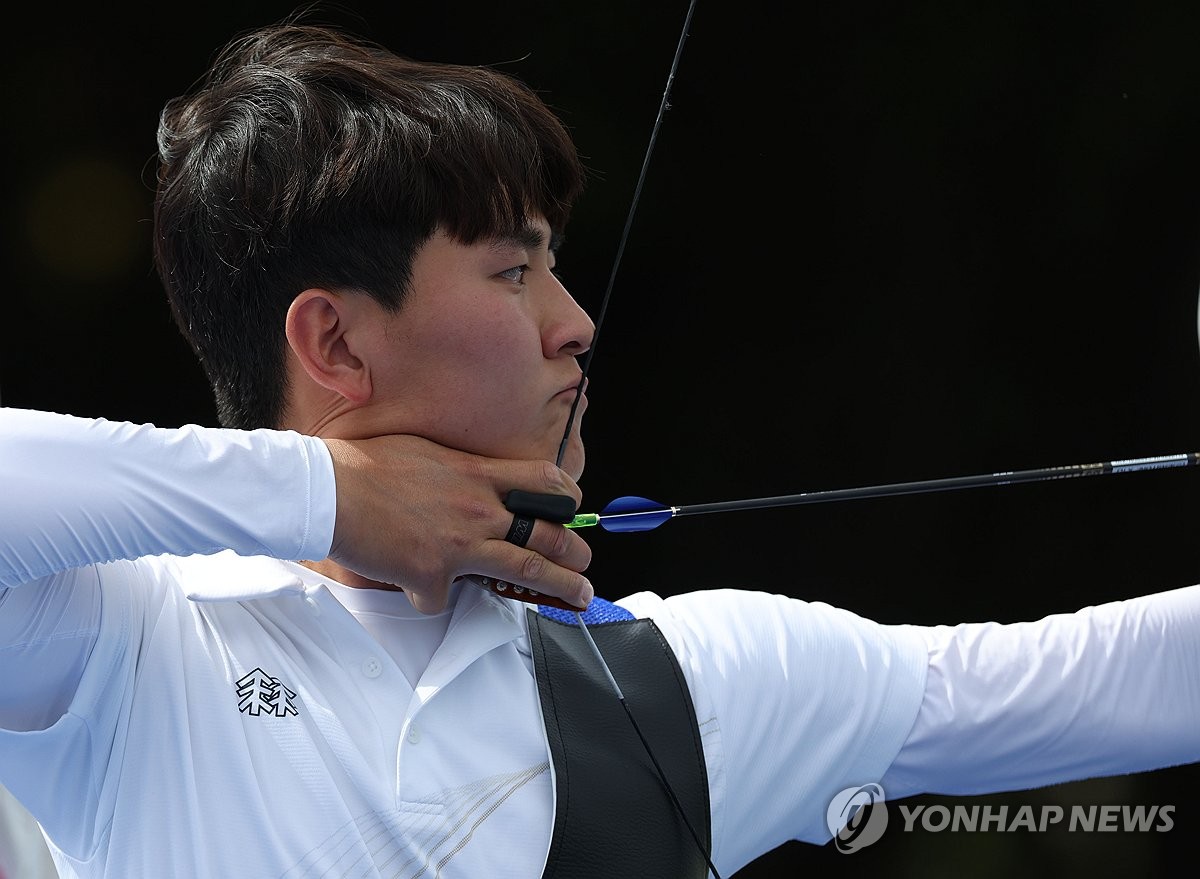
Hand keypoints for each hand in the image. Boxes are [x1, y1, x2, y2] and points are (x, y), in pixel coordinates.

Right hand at [322, 435, 592, 612]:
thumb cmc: (369, 465)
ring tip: (581, 597)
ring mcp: (459, 545)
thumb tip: (477, 488)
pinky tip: (417, 586)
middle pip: (548, 533)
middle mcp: (478, 509)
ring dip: (562, 588)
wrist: (328, 489)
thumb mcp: (430, 453)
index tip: (574, 511)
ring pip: (527, 570)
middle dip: (577, 552)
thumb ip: (462, 475)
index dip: (568, 498)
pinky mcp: (432, 575)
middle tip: (587, 564)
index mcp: (478, 475)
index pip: (545, 481)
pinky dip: (434, 597)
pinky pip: (444, 599)